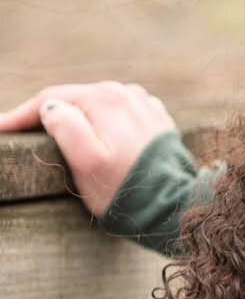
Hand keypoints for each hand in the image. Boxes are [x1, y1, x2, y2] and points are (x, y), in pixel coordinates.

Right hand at [0, 81, 176, 216]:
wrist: (172, 205)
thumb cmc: (124, 187)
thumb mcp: (86, 160)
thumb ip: (65, 127)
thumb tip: (50, 108)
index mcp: (105, 97)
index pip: (50, 99)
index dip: (20, 115)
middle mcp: (126, 93)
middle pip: (73, 101)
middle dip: (46, 116)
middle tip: (18, 132)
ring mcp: (143, 105)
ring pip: (95, 108)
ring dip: (75, 119)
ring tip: (51, 135)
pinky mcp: (154, 120)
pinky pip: (117, 117)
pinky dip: (99, 125)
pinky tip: (92, 138)